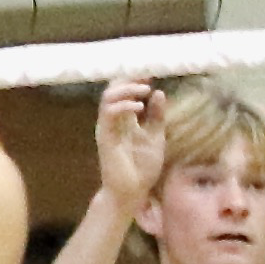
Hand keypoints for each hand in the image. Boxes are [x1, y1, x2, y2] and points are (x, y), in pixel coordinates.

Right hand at [96, 78, 167, 214]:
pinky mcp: (105, 136)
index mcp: (124, 118)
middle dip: (130, 78)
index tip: (152, 71)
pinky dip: (123, 106)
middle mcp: (113, 119)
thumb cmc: (143, 167)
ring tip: (145, 88)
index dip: (136, 78)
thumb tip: (159, 92)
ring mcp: (107, 127)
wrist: (133, 192)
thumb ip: (156, 116)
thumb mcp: (156, 136)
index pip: (125, 90)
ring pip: (108, 97)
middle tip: (147, 74)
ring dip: (127, 89)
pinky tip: (139, 106)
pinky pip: (109, 114)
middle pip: (113, 88)